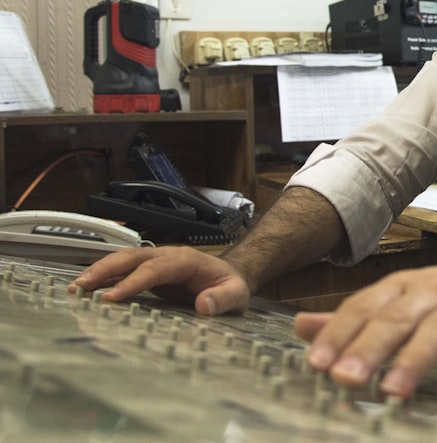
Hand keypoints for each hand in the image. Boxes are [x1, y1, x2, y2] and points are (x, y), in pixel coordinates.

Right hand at [70, 246, 250, 315]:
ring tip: (75, 289)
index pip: (155, 269)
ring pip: (123, 262)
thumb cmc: (232, 286)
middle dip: (105, 270)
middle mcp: (168, 257)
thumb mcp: (236, 294)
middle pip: (132, 257)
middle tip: (81, 287)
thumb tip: (204, 305)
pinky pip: (123, 273)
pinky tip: (87, 291)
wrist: (230, 277)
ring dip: (98, 272)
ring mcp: (156, 263)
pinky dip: (103, 280)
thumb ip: (223, 299)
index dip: (132, 282)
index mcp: (187, 260)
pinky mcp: (149, 273)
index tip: (112, 297)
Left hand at [294, 255, 436, 397]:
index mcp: (406, 287)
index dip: (340, 333)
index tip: (316, 363)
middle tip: (344, 379)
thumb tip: (301, 327)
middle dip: (370, 348)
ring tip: (394, 391)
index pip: (366, 307)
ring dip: (417, 358)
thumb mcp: (405, 297)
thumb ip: (357, 316)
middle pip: (399, 317)